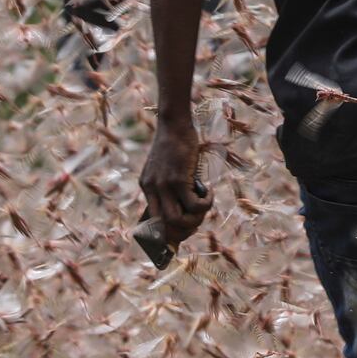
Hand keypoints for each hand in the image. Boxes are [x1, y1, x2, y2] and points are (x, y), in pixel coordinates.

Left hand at [137, 121, 210, 246]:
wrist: (175, 125)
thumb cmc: (175, 144)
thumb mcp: (167, 167)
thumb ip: (170, 185)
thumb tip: (186, 207)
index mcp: (147, 187)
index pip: (152, 221)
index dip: (168, 232)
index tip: (183, 231)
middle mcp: (152, 189)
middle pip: (165, 226)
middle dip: (184, 230)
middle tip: (198, 220)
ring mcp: (163, 186)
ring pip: (178, 220)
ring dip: (196, 219)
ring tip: (205, 206)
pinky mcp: (178, 180)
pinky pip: (194, 205)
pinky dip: (206, 203)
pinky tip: (210, 192)